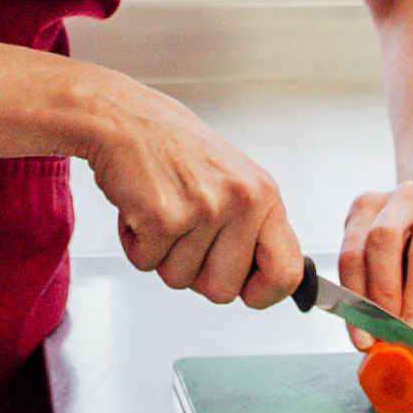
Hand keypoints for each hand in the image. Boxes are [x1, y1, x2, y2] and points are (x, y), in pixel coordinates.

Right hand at [73, 69, 303, 310]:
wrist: (125, 117)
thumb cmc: (174, 149)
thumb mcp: (233, 181)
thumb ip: (251, 229)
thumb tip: (262, 283)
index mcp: (264, 195)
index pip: (287, 272)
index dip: (265, 295)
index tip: (248, 293)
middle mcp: (240, 201)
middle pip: (223, 291)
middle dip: (194, 273)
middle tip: (183, 233)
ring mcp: (203, 209)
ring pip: (179, 279)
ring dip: (160, 254)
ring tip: (160, 211)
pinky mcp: (163, 216)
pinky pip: (145, 263)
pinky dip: (134, 244)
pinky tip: (139, 209)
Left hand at [339, 182, 412, 343]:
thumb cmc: (410, 263)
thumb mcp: (382, 269)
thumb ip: (370, 296)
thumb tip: (367, 342)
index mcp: (369, 207)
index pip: (352, 252)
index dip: (353, 298)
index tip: (362, 339)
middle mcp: (404, 201)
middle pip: (384, 238)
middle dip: (383, 290)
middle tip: (385, 332)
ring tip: (410, 336)